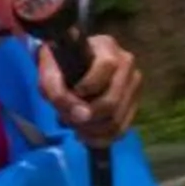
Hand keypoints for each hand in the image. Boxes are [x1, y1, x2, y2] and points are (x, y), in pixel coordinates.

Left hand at [37, 30, 140, 146]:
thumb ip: (58, 91)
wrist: (69, 67)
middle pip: (112, 101)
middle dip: (86, 117)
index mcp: (107, 47)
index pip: (106, 67)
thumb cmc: (59, 66)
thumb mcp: (49, 73)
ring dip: (92, 130)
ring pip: (117, 119)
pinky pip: (122, 128)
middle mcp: (126, 63)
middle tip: (68, 119)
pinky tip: (86, 135)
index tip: (70, 94)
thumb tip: (80, 116)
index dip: (86, 86)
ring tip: (75, 128)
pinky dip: (102, 138)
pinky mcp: (134, 103)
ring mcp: (134, 84)